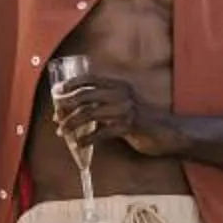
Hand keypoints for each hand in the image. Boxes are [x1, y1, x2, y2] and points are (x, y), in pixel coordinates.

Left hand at [50, 74, 184, 155]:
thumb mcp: (123, 104)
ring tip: (62, 132)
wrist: (166, 131)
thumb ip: (105, 102)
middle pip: (86, 96)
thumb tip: (77, 107)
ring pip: (90, 114)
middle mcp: (121, 94)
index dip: (71, 84)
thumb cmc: (141, 120)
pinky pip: (101, 133)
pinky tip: (79, 144)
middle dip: (67, 106)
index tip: (57, 91)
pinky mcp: (128, 127)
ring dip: (72, 124)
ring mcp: (125, 110)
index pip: (90, 79)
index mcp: (119, 85)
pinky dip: (87, 139)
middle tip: (56, 117)